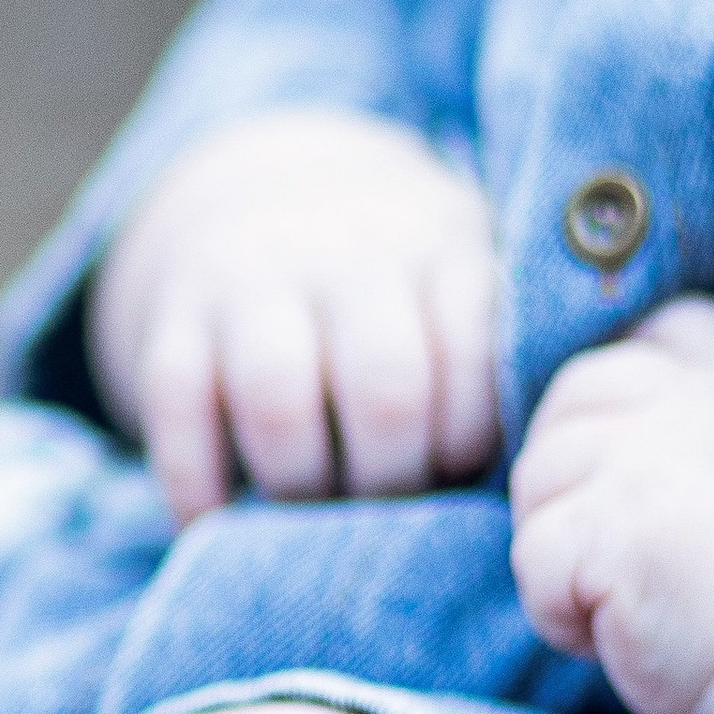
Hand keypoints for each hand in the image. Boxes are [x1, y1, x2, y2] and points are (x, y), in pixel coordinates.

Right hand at [90, 106, 499, 520]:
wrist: (262, 193)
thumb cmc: (395, 281)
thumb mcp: (464, 270)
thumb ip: (507, 345)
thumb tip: (541, 463)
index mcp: (437, 244)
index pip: (472, 356)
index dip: (469, 439)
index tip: (457, 470)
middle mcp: (344, 253)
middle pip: (384, 387)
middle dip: (392, 479)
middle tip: (388, 507)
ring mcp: (249, 282)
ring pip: (279, 400)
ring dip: (303, 484)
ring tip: (314, 511)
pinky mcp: (172, 320)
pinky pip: (177, 410)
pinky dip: (196, 484)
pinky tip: (217, 520)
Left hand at [511, 298, 713, 713]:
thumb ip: (707, 447)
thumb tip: (623, 463)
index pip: (660, 338)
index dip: (624, 408)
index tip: (646, 489)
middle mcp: (702, 397)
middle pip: (576, 400)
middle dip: (574, 479)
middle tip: (623, 555)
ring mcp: (654, 452)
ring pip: (540, 477)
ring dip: (567, 551)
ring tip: (641, 600)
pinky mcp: (617, 523)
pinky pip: (536, 554)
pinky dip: (561, 611)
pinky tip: (629, 636)